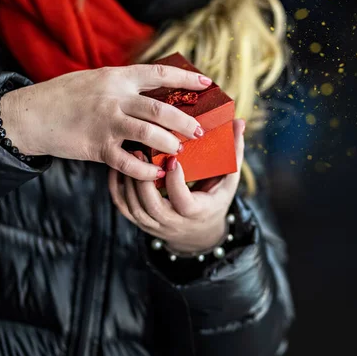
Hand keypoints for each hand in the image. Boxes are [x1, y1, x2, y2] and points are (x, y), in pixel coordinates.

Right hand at [0, 65, 211, 180]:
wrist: (33, 114)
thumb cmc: (66, 95)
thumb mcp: (97, 80)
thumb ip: (123, 86)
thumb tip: (154, 93)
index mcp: (118, 77)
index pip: (159, 74)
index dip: (186, 79)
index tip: (207, 84)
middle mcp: (115, 98)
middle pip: (160, 108)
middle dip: (185, 120)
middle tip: (199, 131)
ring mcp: (106, 122)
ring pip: (148, 133)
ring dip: (169, 143)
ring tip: (180, 151)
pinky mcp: (97, 146)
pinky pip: (127, 161)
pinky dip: (145, 169)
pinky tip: (156, 172)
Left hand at [108, 118, 245, 252]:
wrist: (198, 232)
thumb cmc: (214, 199)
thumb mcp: (228, 178)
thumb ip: (233, 151)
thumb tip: (239, 122)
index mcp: (197, 212)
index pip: (183, 202)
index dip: (176, 183)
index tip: (173, 158)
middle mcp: (173, 223)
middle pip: (152, 206)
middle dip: (144, 179)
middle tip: (141, 150)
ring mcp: (154, 225)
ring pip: (134, 207)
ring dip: (129, 180)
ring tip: (130, 152)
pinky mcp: (140, 222)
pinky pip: (123, 207)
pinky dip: (117, 187)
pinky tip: (118, 165)